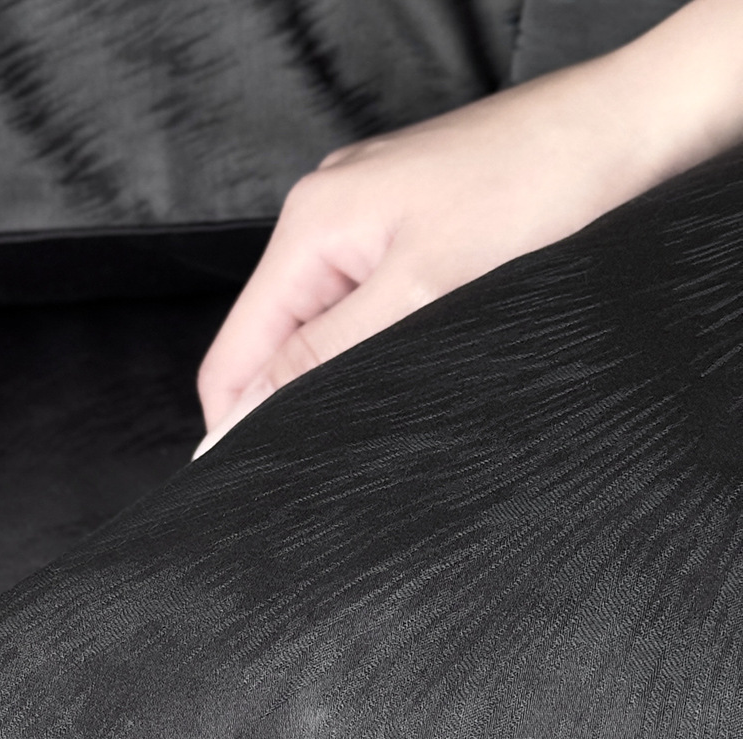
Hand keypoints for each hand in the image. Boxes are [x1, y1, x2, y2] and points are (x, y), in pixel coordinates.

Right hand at [195, 0, 742, 452]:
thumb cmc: (546, 184)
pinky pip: (363, 300)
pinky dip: (378, 338)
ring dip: (340, 371)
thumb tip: (243, 417)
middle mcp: (326, 215)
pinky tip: (419, 350)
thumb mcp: (420, 291)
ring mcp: (367, 217)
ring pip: (320, 326)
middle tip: (345, 446)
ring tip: (400, 390)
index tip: (261, 480)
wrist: (637, 125)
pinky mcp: (409, 223)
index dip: (237, 425)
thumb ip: (320, 359)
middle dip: (293, 399)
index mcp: (310, 226)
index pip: (233, 356)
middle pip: (271, 342)